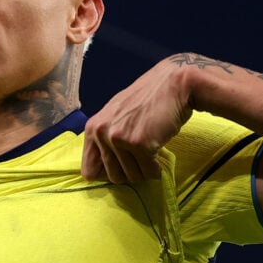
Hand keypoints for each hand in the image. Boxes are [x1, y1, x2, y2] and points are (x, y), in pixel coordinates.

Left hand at [81, 60, 191, 182]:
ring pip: (132, 177)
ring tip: (150, 151)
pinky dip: (156, 168)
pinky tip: (159, 152)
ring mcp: (120, 139)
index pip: (89, 171)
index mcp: (93, 128)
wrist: (173, 84)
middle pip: (113, 177)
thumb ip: (105, 139)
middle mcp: (102, 133)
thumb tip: (100, 170)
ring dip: (145, 170)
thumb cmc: (147, 100)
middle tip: (140, 157)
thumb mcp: (115, 116)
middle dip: (130, 172)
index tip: (121, 166)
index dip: (106, 173)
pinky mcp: (140, 144)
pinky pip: (149, 172)